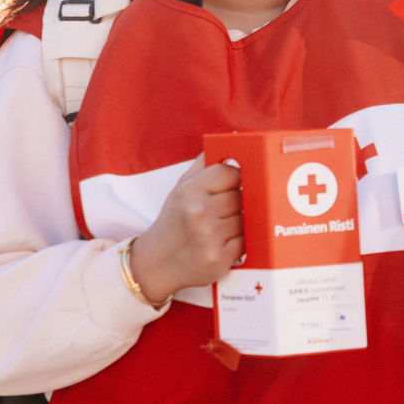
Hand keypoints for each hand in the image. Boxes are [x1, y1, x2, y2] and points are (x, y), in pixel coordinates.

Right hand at [128, 160, 242, 300]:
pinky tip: (225, 243)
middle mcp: (199, 211)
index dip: (236, 178)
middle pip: (241, 196)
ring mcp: (210, 236)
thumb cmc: (174, 221)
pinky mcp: (220, 258)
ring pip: (247, 218)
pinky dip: (241, 242)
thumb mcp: (182, 188)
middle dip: (239, 202)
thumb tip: (233, 140)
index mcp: (191, 190)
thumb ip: (205, 164)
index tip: (234, 184)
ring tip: (223, 227)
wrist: (156, 264)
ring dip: (241, 223)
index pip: (231, 172)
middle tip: (225, 210)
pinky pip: (247, 241)